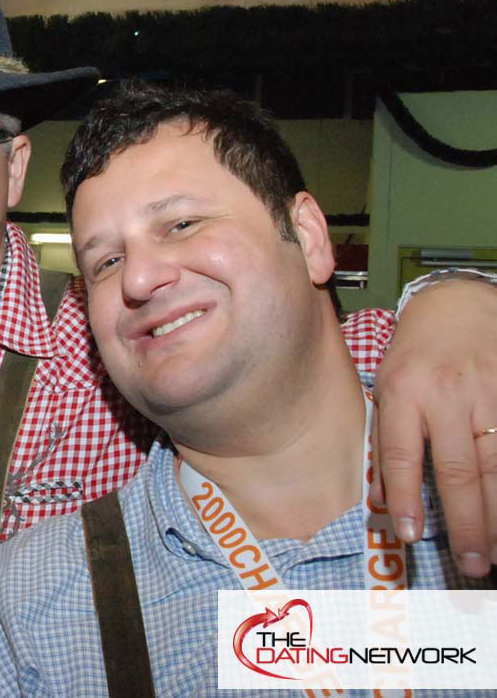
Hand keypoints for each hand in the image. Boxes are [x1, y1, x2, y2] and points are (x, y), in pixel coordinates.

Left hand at [373, 279, 496, 577]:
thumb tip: (382, 501)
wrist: (458, 306)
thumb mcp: (386, 388)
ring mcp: (488, 395)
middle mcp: (447, 396)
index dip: (406, 497)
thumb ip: (386, 441)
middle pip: (460, 470)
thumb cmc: (416, 355)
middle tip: (473, 563)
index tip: (408, 536)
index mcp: (403, 392)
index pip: (401, 453)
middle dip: (467, 522)